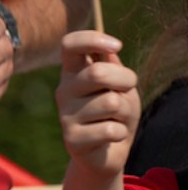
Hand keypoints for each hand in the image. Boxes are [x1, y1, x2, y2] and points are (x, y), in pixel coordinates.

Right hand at [55, 30, 137, 180]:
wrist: (109, 150)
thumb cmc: (116, 113)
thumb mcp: (120, 85)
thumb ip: (112, 67)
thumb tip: (107, 51)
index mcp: (73, 72)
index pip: (70, 45)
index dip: (93, 39)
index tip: (117, 46)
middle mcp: (63, 91)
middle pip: (98, 73)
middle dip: (125, 81)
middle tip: (125, 93)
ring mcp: (65, 115)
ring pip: (110, 103)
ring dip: (125, 112)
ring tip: (115, 119)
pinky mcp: (72, 139)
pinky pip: (111, 130)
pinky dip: (121, 133)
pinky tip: (109, 137)